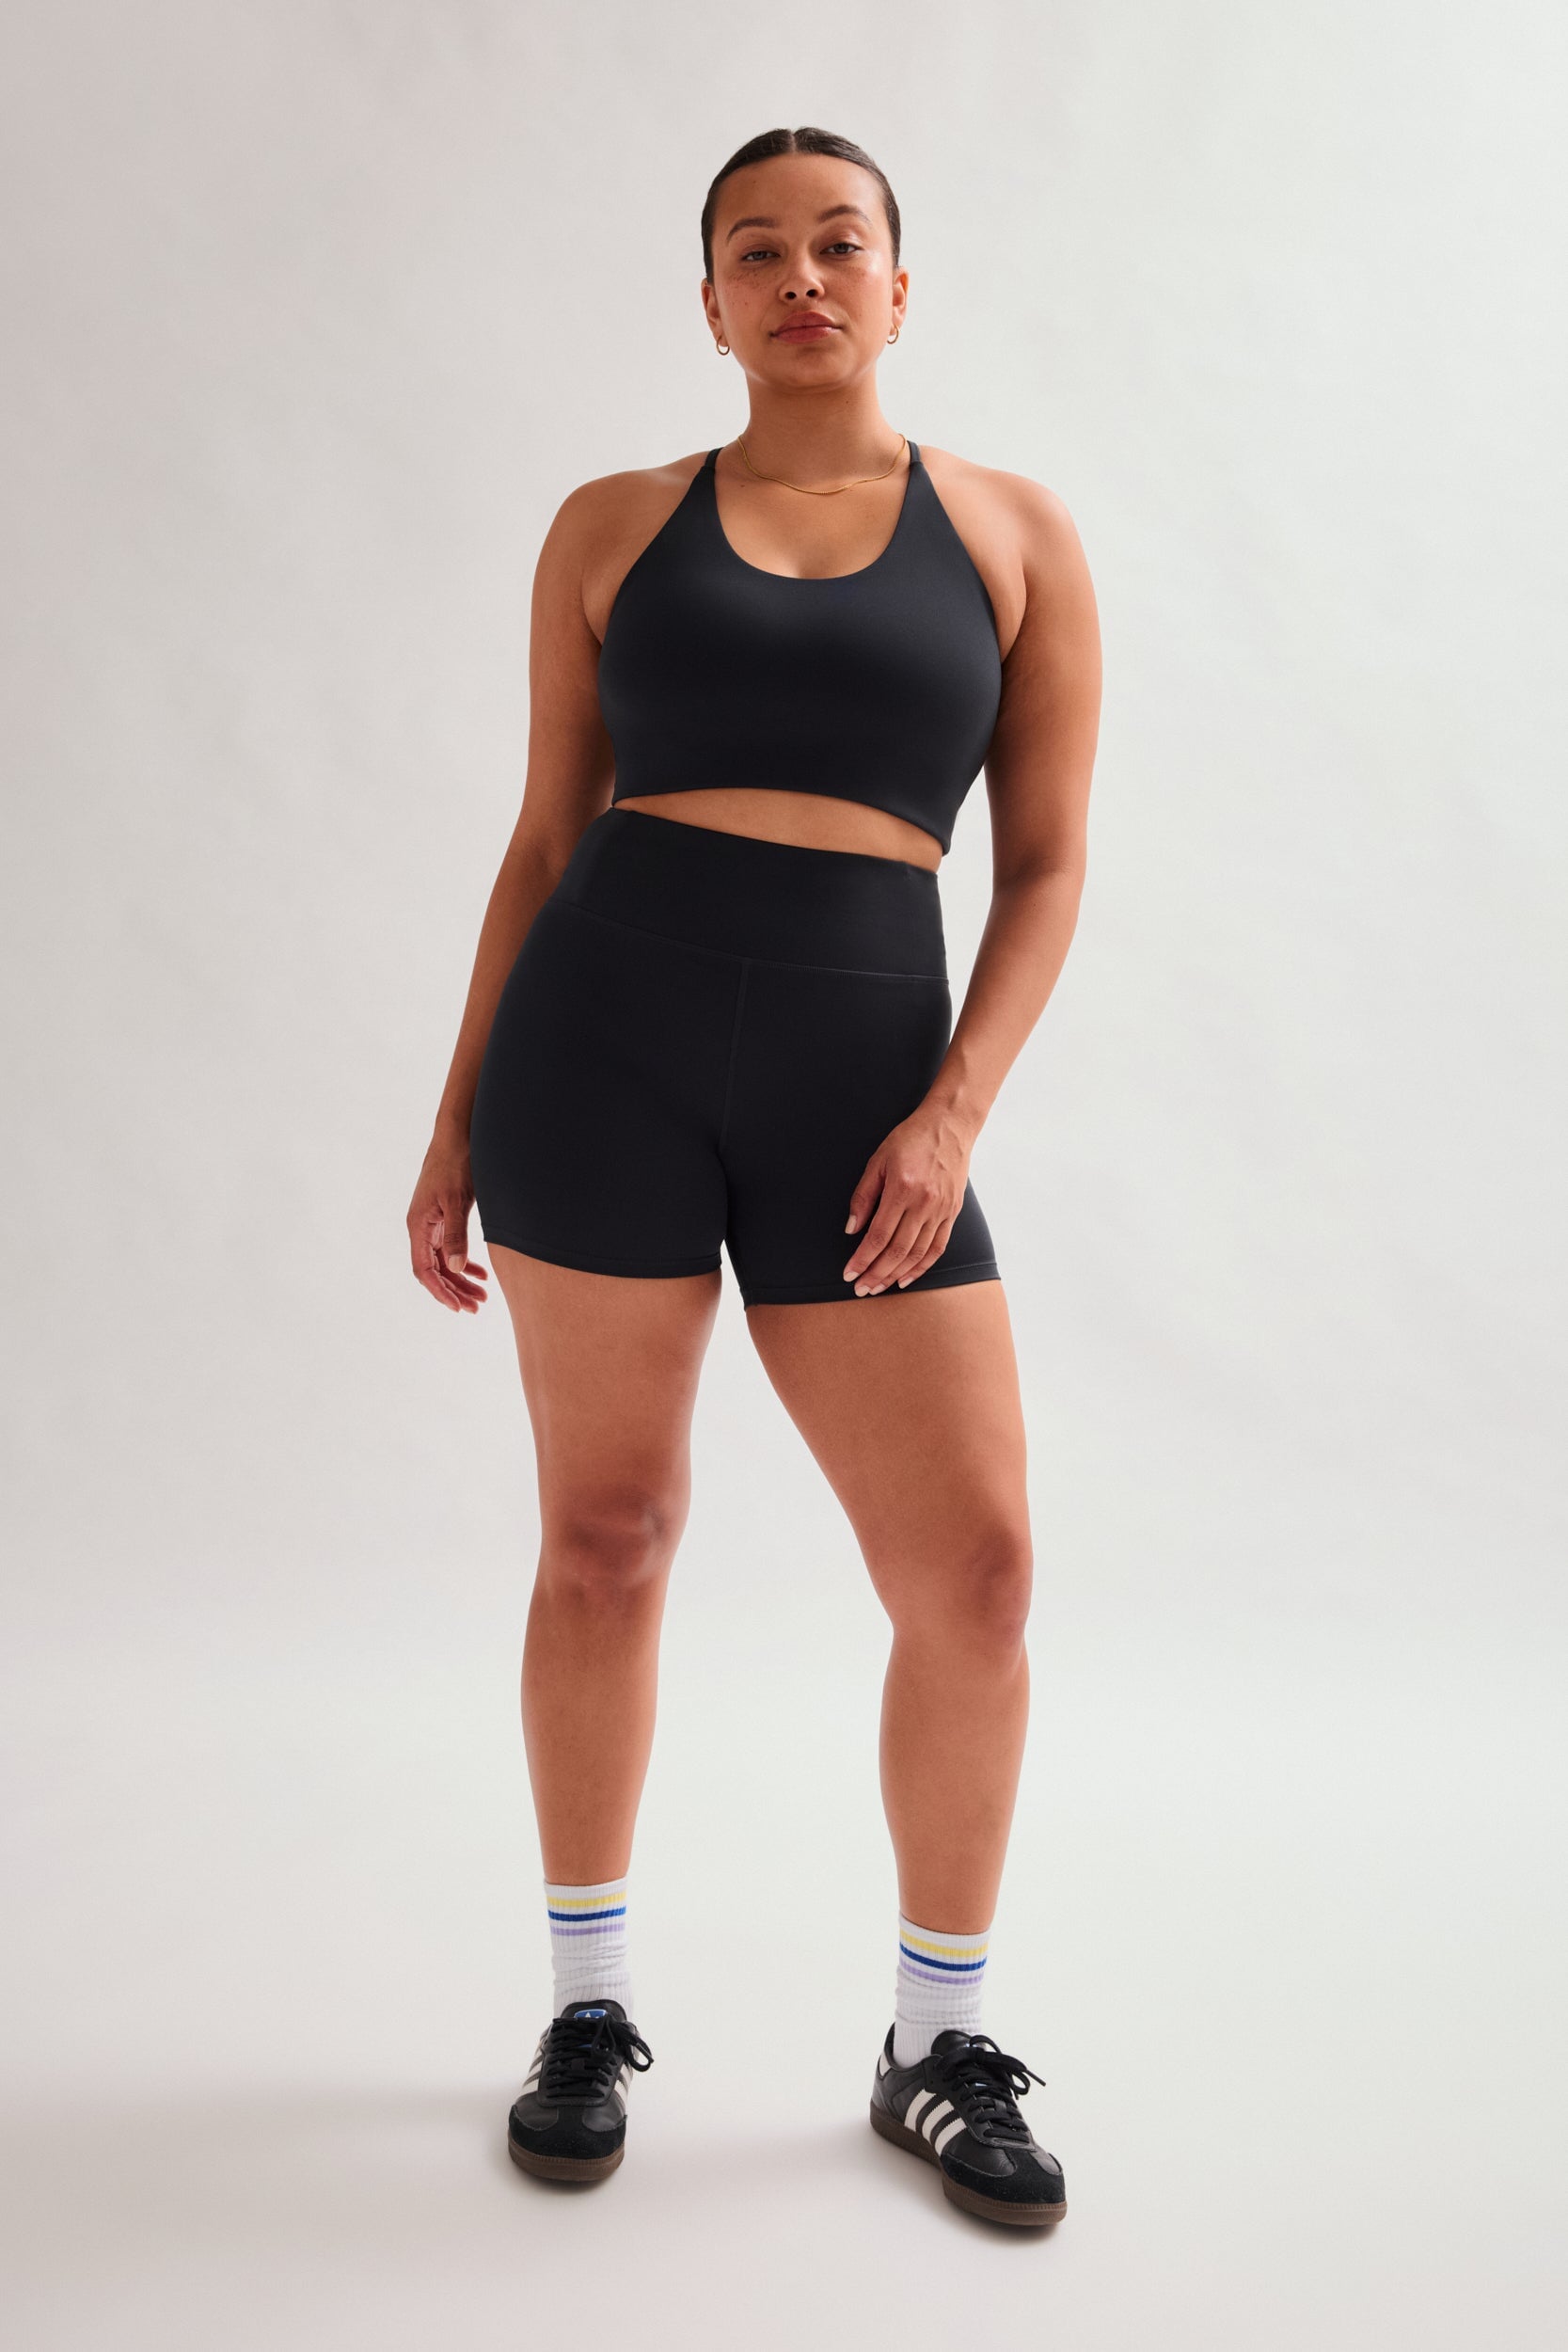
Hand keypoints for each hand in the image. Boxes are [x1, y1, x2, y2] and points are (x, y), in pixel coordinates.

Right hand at [407, 1134, 489, 1312]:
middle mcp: (421, 1227)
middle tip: (476, 1307)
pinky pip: (451, 1248)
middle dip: (454, 1290)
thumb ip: (457, 1235)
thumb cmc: (455, 1163)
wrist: (457, 1135)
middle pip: (434, 1270)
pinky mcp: (444, 1216)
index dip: (440, 1291)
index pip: (424, 1270)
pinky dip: (465, 1262)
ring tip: (483, 1296)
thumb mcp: (457, 1200)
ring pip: (444, 1261)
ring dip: (461, 1279)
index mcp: (418, 1226)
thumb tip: (458, 1268)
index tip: (458, 1307)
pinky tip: (482, 1273)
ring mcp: (432, 1222)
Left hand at [841, 1105, 973, 1294]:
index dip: (862, 1259)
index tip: (849, 1273)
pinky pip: (937, 1248)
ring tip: (878, 1287)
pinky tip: (906, 1277)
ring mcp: (941, 1210)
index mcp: (902, 1189)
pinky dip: (921, 1266)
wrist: (949, 1126)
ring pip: (917, 1253)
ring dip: (895, 1274)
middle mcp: (924, 1204)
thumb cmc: (910, 1139)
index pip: (878, 1236)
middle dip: (876, 1274)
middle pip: (897, 1250)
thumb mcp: (878, 1160)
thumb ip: (863, 1196)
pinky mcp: (953, 1212)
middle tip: (860, 1288)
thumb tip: (852, 1229)